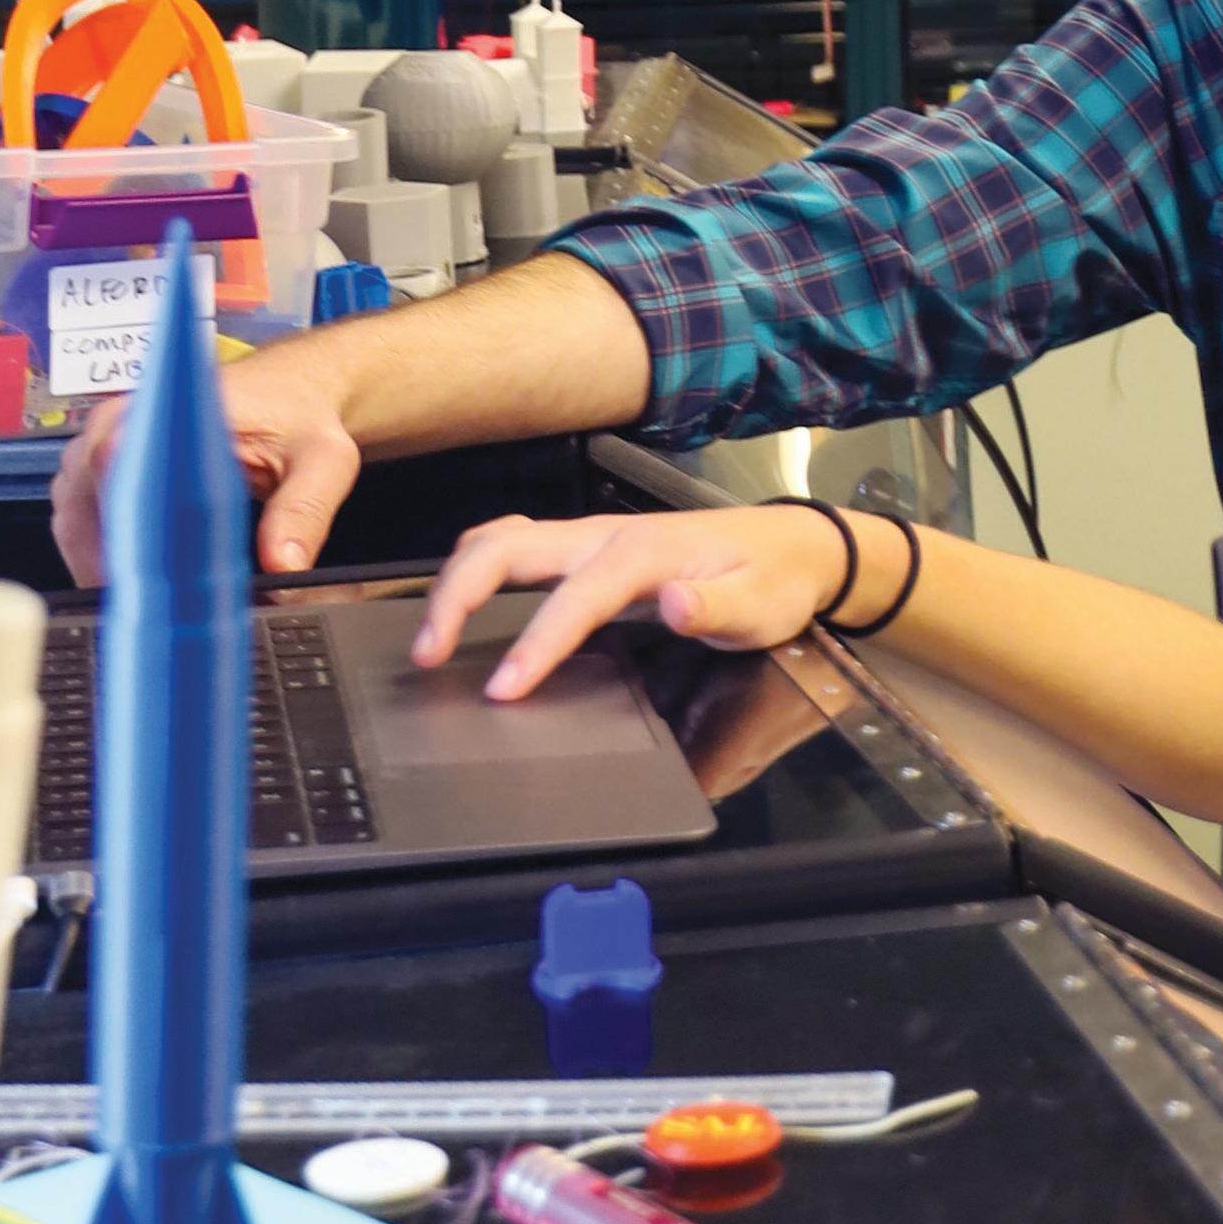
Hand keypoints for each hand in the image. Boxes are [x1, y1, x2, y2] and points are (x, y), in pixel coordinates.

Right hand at [51, 333, 363, 586]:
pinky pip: (81, 518)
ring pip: (75, 517)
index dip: (129, 529)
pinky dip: (101, 553)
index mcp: (166, 411)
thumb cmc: (300, 414)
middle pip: (86, 501)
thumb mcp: (322, 460)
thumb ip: (304, 511)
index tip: (150, 576)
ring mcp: (102, 443)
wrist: (292, 389)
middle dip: (115, 560)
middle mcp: (122, 421)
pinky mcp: (102, 466)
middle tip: (154, 607)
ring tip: (147, 602)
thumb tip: (283, 566)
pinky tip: (136, 582)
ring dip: (103, 561)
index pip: (118, 467)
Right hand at [414, 507, 853, 700]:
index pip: (577, 596)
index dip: (537, 642)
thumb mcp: (761, 604)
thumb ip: (718, 606)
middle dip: (459, 594)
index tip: (504, 689)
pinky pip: (516, 546)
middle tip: (428, 654)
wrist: (794, 547)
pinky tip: (461, 603)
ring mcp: (591, 537)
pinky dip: (476, 569)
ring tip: (430, 638)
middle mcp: (606, 534)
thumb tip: (676, 603)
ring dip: (457, 580)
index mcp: (644, 551)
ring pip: (503, 540)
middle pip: (510, 547)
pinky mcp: (587, 549)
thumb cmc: (774, 581)